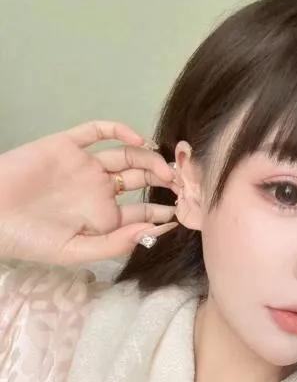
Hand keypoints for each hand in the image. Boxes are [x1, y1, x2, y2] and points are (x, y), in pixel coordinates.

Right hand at [0, 120, 179, 264]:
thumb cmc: (29, 240)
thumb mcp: (74, 252)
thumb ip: (113, 244)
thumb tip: (150, 235)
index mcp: (102, 218)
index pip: (141, 214)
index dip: (162, 212)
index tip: (183, 213)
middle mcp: (98, 190)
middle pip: (139, 181)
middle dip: (162, 181)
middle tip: (181, 184)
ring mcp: (84, 166)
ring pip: (125, 156)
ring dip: (147, 159)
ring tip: (164, 167)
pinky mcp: (67, 145)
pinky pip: (96, 132)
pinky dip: (117, 130)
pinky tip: (136, 140)